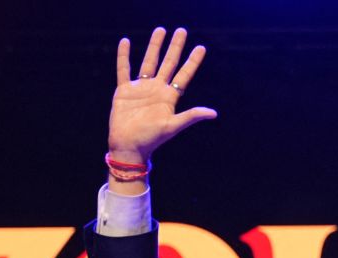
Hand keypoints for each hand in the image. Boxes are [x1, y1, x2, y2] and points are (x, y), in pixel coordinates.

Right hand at [108, 27, 216, 163]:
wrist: (128, 146)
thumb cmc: (151, 139)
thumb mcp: (173, 126)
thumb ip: (191, 116)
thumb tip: (214, 113)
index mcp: (170, 97)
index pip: (184, 74)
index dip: (193, 61)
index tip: (201, 47)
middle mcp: (157, 89)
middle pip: (168, 63)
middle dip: (175, 47)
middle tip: (182, 31)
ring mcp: (141, 88)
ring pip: (149, 62)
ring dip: (154, 46)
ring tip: (160, 30)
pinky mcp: (124, 91)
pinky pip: (123, 70)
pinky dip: (124, 56)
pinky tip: (126, 42)